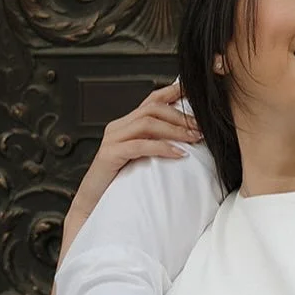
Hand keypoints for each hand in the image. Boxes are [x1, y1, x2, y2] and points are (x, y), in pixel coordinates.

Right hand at [66, 83, 201, 225]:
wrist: (93, 203)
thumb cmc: (120, 183)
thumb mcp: (143, 159)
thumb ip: (157, 144)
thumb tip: (188, 138)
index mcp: (126, 124)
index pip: (151, 101)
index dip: (172, 92)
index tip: (193, 91)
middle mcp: (118, 127)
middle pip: (152, 109)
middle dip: (180, 116)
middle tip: (201, 127)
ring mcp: (112, 139)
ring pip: (146, 123)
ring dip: (174, 130)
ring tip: (194, 138)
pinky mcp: (110, 154)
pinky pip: (139, 146)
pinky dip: (162, 148)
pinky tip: (178, 153)